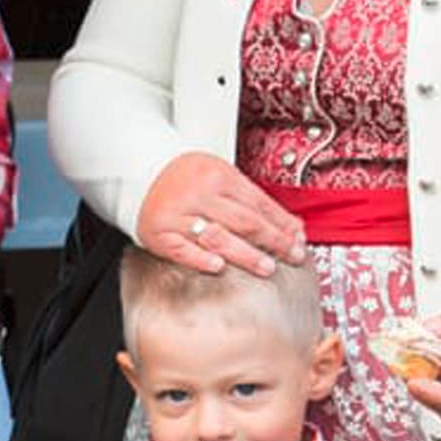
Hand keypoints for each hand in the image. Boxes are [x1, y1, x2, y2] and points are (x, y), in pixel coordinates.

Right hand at [137, 152, 306, 275]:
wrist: (142, 172)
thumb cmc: (187, 178)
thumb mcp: (221, 176)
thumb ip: (253, 200)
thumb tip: (292, 226)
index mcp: (218, 175)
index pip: (258, 202)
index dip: (281, 223)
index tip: (298, 240)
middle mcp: (199, 193)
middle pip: (244, 220)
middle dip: (273, 241)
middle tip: (292, 256)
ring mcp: (178, 213)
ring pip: (218, 236)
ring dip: (246, 254)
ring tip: (267, 267)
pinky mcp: (159, 232)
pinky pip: (183, 248)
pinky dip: (201, 258)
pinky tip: (219, 267)